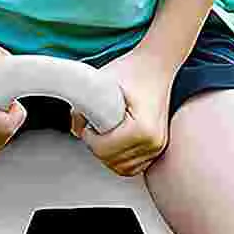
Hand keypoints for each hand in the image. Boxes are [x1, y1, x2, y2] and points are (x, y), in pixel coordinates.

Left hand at [74, 45, 175, 179]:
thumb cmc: (133, 69)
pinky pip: (134, 166)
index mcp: (143, 129)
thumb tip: (75, 128)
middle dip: (97, 146)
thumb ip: (82, 104)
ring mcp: (158, 146)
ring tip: (105, 132)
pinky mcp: (158, 147)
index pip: (104, 150)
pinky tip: (115, 141)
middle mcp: (154, 141)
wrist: (157, 64)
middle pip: (112, 162)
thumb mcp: (102, 81)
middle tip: (94, 126)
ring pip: (123, 168)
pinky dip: (121, 158)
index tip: (88, 123)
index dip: (88, 137)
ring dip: (108, 154)